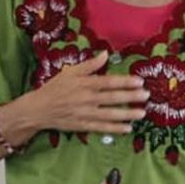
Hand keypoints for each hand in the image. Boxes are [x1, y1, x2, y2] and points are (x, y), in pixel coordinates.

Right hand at [27, 51, 148, 134]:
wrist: (38, 109)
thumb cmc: (55, 88)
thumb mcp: (70, 72)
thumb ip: (89, 65)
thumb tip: (105, 54)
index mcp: (84, 84)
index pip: (108, 82)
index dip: (124, 82)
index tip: (139, 81)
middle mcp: (86, 99)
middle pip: (112, 98)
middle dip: (130, 97)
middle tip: (146, 96)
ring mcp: (85, 114)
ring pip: (109, 115)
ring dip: (127, 114)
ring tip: (142, 113)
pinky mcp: (83, 126)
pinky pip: (101, 128)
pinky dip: (115, 129)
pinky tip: (127, 128)